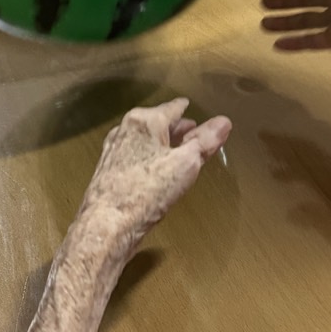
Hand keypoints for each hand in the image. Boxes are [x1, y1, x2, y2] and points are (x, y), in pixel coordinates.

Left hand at [79, 100, 231, 253]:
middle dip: (174, 128)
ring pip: (144, 140)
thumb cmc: (147, 191)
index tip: (189, 106)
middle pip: (156, 123)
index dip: (185, 108)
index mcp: (145, 121)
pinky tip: (154, 170)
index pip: (171, 108)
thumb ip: (205, 141)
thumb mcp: (187, 163)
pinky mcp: (108, 172)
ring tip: (175, 150)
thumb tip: (223, 122)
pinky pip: (134, 156)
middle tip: (190, 131)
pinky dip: (148, 157)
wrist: (107, 226)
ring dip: (161, 144)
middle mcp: (125, 130)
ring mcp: (114, 151)